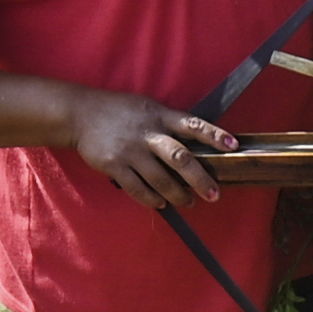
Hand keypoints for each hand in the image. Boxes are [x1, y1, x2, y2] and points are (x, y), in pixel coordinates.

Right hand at [62, 87, 225, 209]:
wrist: (80, 114)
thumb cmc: (118, 111)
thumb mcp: (147, 107)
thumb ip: (168, 123)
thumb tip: (195, 145)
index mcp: (160, 116)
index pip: (193, 125)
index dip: (214, 135)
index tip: (233, 145)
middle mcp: (148, 133)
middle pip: (180, 158)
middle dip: (200, 179)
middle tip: (214, 194)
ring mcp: (131, 150)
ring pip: (161, 179)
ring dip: (178, 195)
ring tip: (189, 202)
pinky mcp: (114, 165)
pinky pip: (138, 188)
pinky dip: (153, 199)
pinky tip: (162, 204)